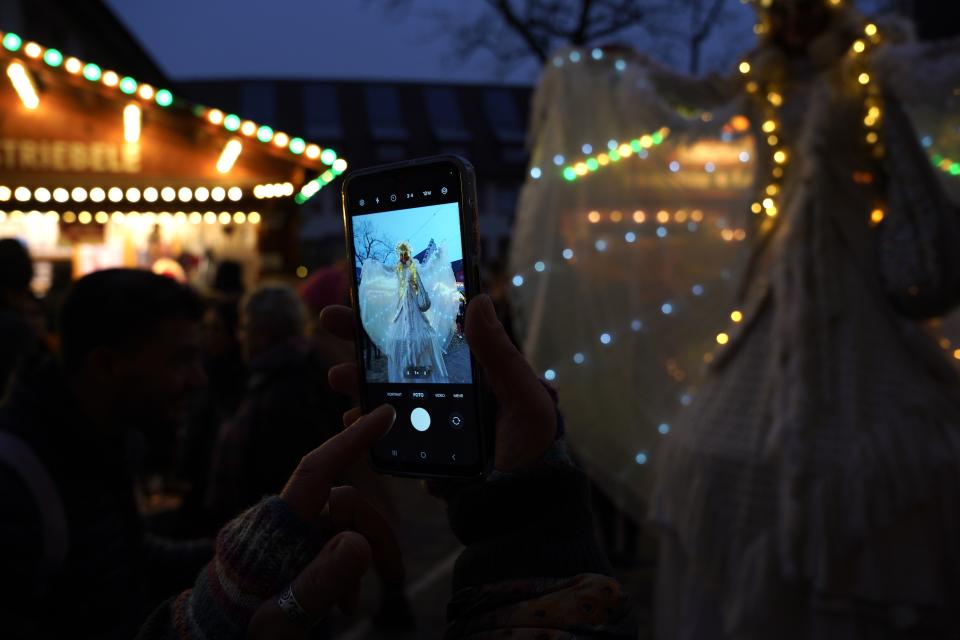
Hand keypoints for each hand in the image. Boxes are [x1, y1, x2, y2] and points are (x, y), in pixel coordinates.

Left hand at [246, 405, 404, 635]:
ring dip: (360, 558)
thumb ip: (318, 582)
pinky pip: (329, 544)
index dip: (352, 439)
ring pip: (342, 526)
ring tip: (357, 603)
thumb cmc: (238, 628)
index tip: (384, 414)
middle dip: (375, 535)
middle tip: (393, 574)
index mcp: (277, 526)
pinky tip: (343, 602)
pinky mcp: (290, 549)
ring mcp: (288, 535)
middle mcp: (285, 521)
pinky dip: (344, 569)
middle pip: (345, 504)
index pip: (318, 468)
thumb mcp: (279, 617)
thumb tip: (359, 544)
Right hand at [321, 294, 555, 471]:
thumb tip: (479, 300)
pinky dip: (364, 423)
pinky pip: (383, 430)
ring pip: (384, 391)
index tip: (366, 292)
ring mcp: (428, 417)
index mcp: (470, 367)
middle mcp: (444, 387)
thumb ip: (500, 354)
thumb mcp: (522, 396)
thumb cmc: (533, 444)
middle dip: (361, 337)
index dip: (399, 311)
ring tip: (338, 376)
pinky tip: (351, 419)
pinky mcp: (416, 448)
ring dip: (357, 380)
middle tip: (331, 318)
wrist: (524, 502)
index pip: (429, 330)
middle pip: (396, 355)